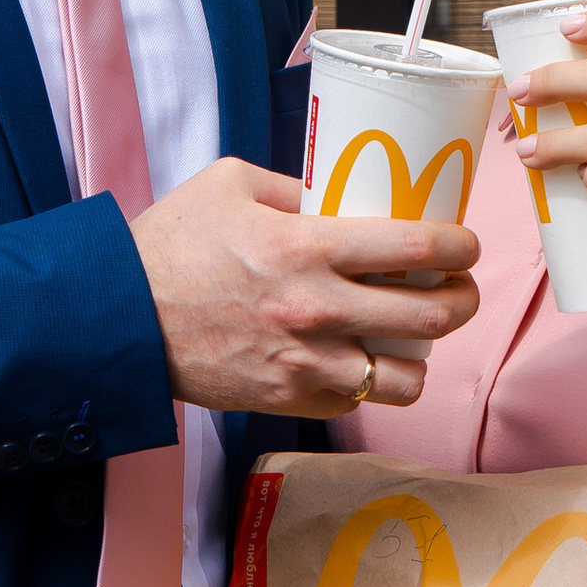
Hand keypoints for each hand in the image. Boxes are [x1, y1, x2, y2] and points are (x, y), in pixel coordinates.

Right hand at [129, 159, 479, 417]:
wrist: (120, 321)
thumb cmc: (171, 245)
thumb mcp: (229, 184)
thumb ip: (294, 188)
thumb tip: (340, 190)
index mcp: (306, 247)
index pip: (414, 248)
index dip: (459, 247)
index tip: (466, 244)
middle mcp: (316, 309)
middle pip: (431, 317)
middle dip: (463, 300)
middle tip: (459, 289)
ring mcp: (305, 364)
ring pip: (407, 379)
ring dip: (423, 356)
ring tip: (414, 337)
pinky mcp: (289, 401)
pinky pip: (356, 401)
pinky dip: (369, 384)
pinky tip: (360, 360)